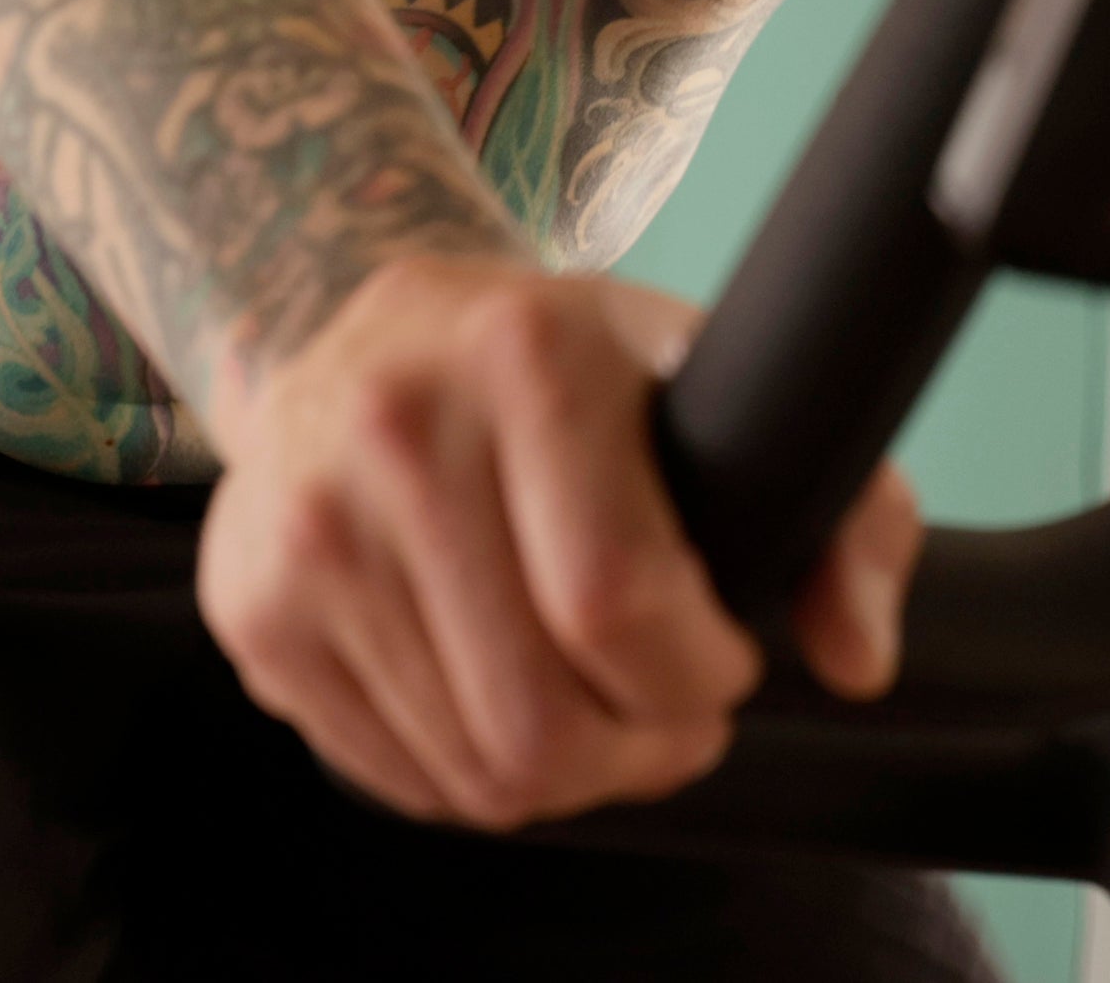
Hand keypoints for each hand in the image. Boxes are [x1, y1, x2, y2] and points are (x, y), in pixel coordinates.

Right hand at [195, 251, 922, 827]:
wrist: (365, 330)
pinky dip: (468, 778)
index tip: (725, 661)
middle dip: (639, 752)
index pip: (621, 601)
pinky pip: (390, 776)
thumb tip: (858, 659)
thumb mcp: (716, 387)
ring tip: (595, 712)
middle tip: (668, 716)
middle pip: (539, 716)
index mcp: (530, 353)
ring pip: (469, 769)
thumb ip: (845, 514)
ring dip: (563, 778)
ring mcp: (309, 523)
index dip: (699, 677)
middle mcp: (399, 428)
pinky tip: (502, 701)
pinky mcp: (251, 603)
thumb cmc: (569, 371)